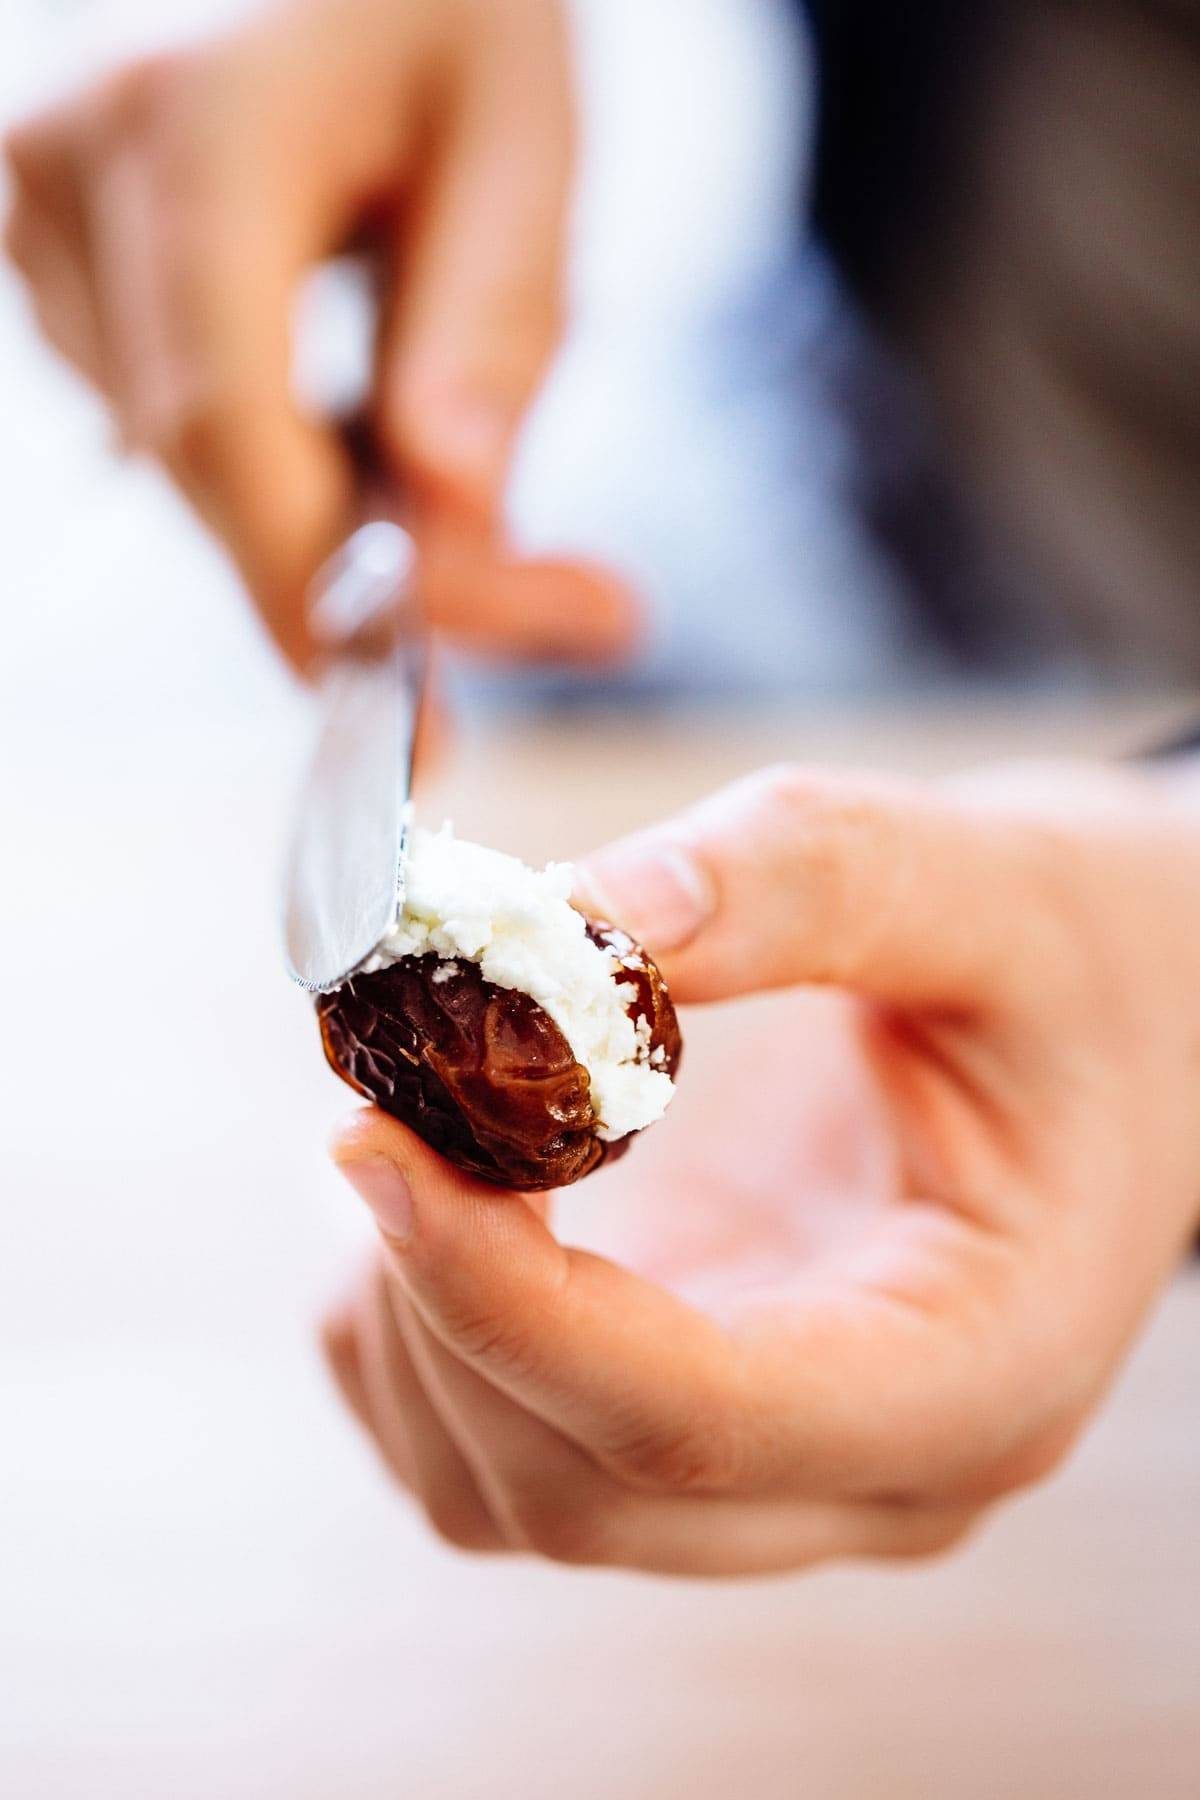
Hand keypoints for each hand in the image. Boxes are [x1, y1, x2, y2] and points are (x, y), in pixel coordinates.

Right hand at [3, 0, 635, 670]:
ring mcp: (47, 209)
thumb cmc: (455, 8)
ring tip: (471, 486)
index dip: (302, 583)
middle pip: (206, 458)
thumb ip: (491, 325)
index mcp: (207, 121)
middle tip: (564, 614)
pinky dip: (281, 464)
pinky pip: (171, 422)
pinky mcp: (58, 253)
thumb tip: (445, 523)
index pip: (224, 412)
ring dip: (329, 517)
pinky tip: (360, 421)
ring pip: (187, 458)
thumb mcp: (525, 136)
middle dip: (364, 578)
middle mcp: (83, 163)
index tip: (402, 717)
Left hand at [322, 760, 1199, 1574]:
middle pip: (576, 1482)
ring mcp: (780, 1468)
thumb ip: (796, 885)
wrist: (1128, 1025)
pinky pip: (497, 1452)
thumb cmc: (1079, 966)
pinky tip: (438, 1193)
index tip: (371, 1142)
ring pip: (511, 1491)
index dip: (502, 1298)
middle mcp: (871, 1469)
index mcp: (977, 1370)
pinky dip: (415, 1341)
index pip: (696, 1417)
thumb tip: (565, 920)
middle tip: (378, 1098)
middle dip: (434, 1300)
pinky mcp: (700, 1423)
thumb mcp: (983, 886)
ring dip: (408, 1325)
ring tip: (412, 1126)